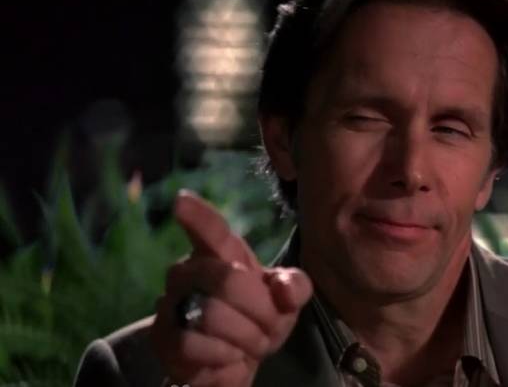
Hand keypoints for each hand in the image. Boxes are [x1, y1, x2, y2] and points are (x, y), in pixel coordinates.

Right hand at [149, 190, 311, 386]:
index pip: (211, 230)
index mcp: (223, 253)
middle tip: (269, 327)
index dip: (198, 216)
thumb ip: (295, 286)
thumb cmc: (259, 316)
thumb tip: (283, 290)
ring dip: (244, 338)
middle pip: (229, 281)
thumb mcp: (287, 300)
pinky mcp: (161, 336)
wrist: (233, 358)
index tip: (182, 200)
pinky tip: (227, 356)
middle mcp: (189, 270)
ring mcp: (170, 302)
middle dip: (261, 311)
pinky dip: (222, 357)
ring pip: (212, 317)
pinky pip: (194, 346)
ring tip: (249, 343)